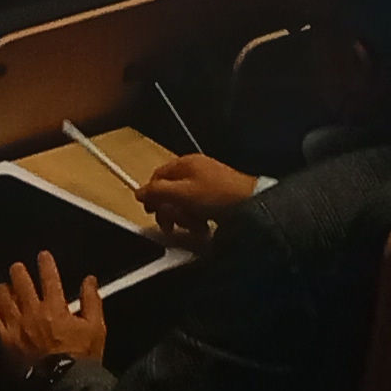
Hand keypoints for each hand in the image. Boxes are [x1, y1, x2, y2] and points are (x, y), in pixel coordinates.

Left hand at [0, 254, 105, 374]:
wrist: (63, 386)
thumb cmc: (83, 358)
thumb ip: (92, 301)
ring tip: (4, 287)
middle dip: (18, 272)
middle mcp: (33, 313)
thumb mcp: (97, 328)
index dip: (45, 264)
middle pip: (21, 284)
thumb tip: (89, 280)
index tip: (42, 256)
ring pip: (3, 299)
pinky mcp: (4, 343)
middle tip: (17, 268)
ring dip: (3, 289)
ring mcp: (16, 328)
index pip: (49, 278)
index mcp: (56, 308)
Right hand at [135, 152, 257, 246]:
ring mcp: (208, 183)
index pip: (157, 177)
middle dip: (170, 211)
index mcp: (185, 164)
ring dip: (185, 218)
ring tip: (194, 226)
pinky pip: (199, 209)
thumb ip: (157, 192)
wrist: (251, 205)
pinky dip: (198, 219)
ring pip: (184, 203)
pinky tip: (204, 226)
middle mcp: (196, 171)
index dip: (151, 195)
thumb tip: (138, 192)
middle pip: (170, 192)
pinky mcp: (218, 197)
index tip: (151, 213)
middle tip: (171, 225)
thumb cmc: (218, 195)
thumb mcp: (181, 193)